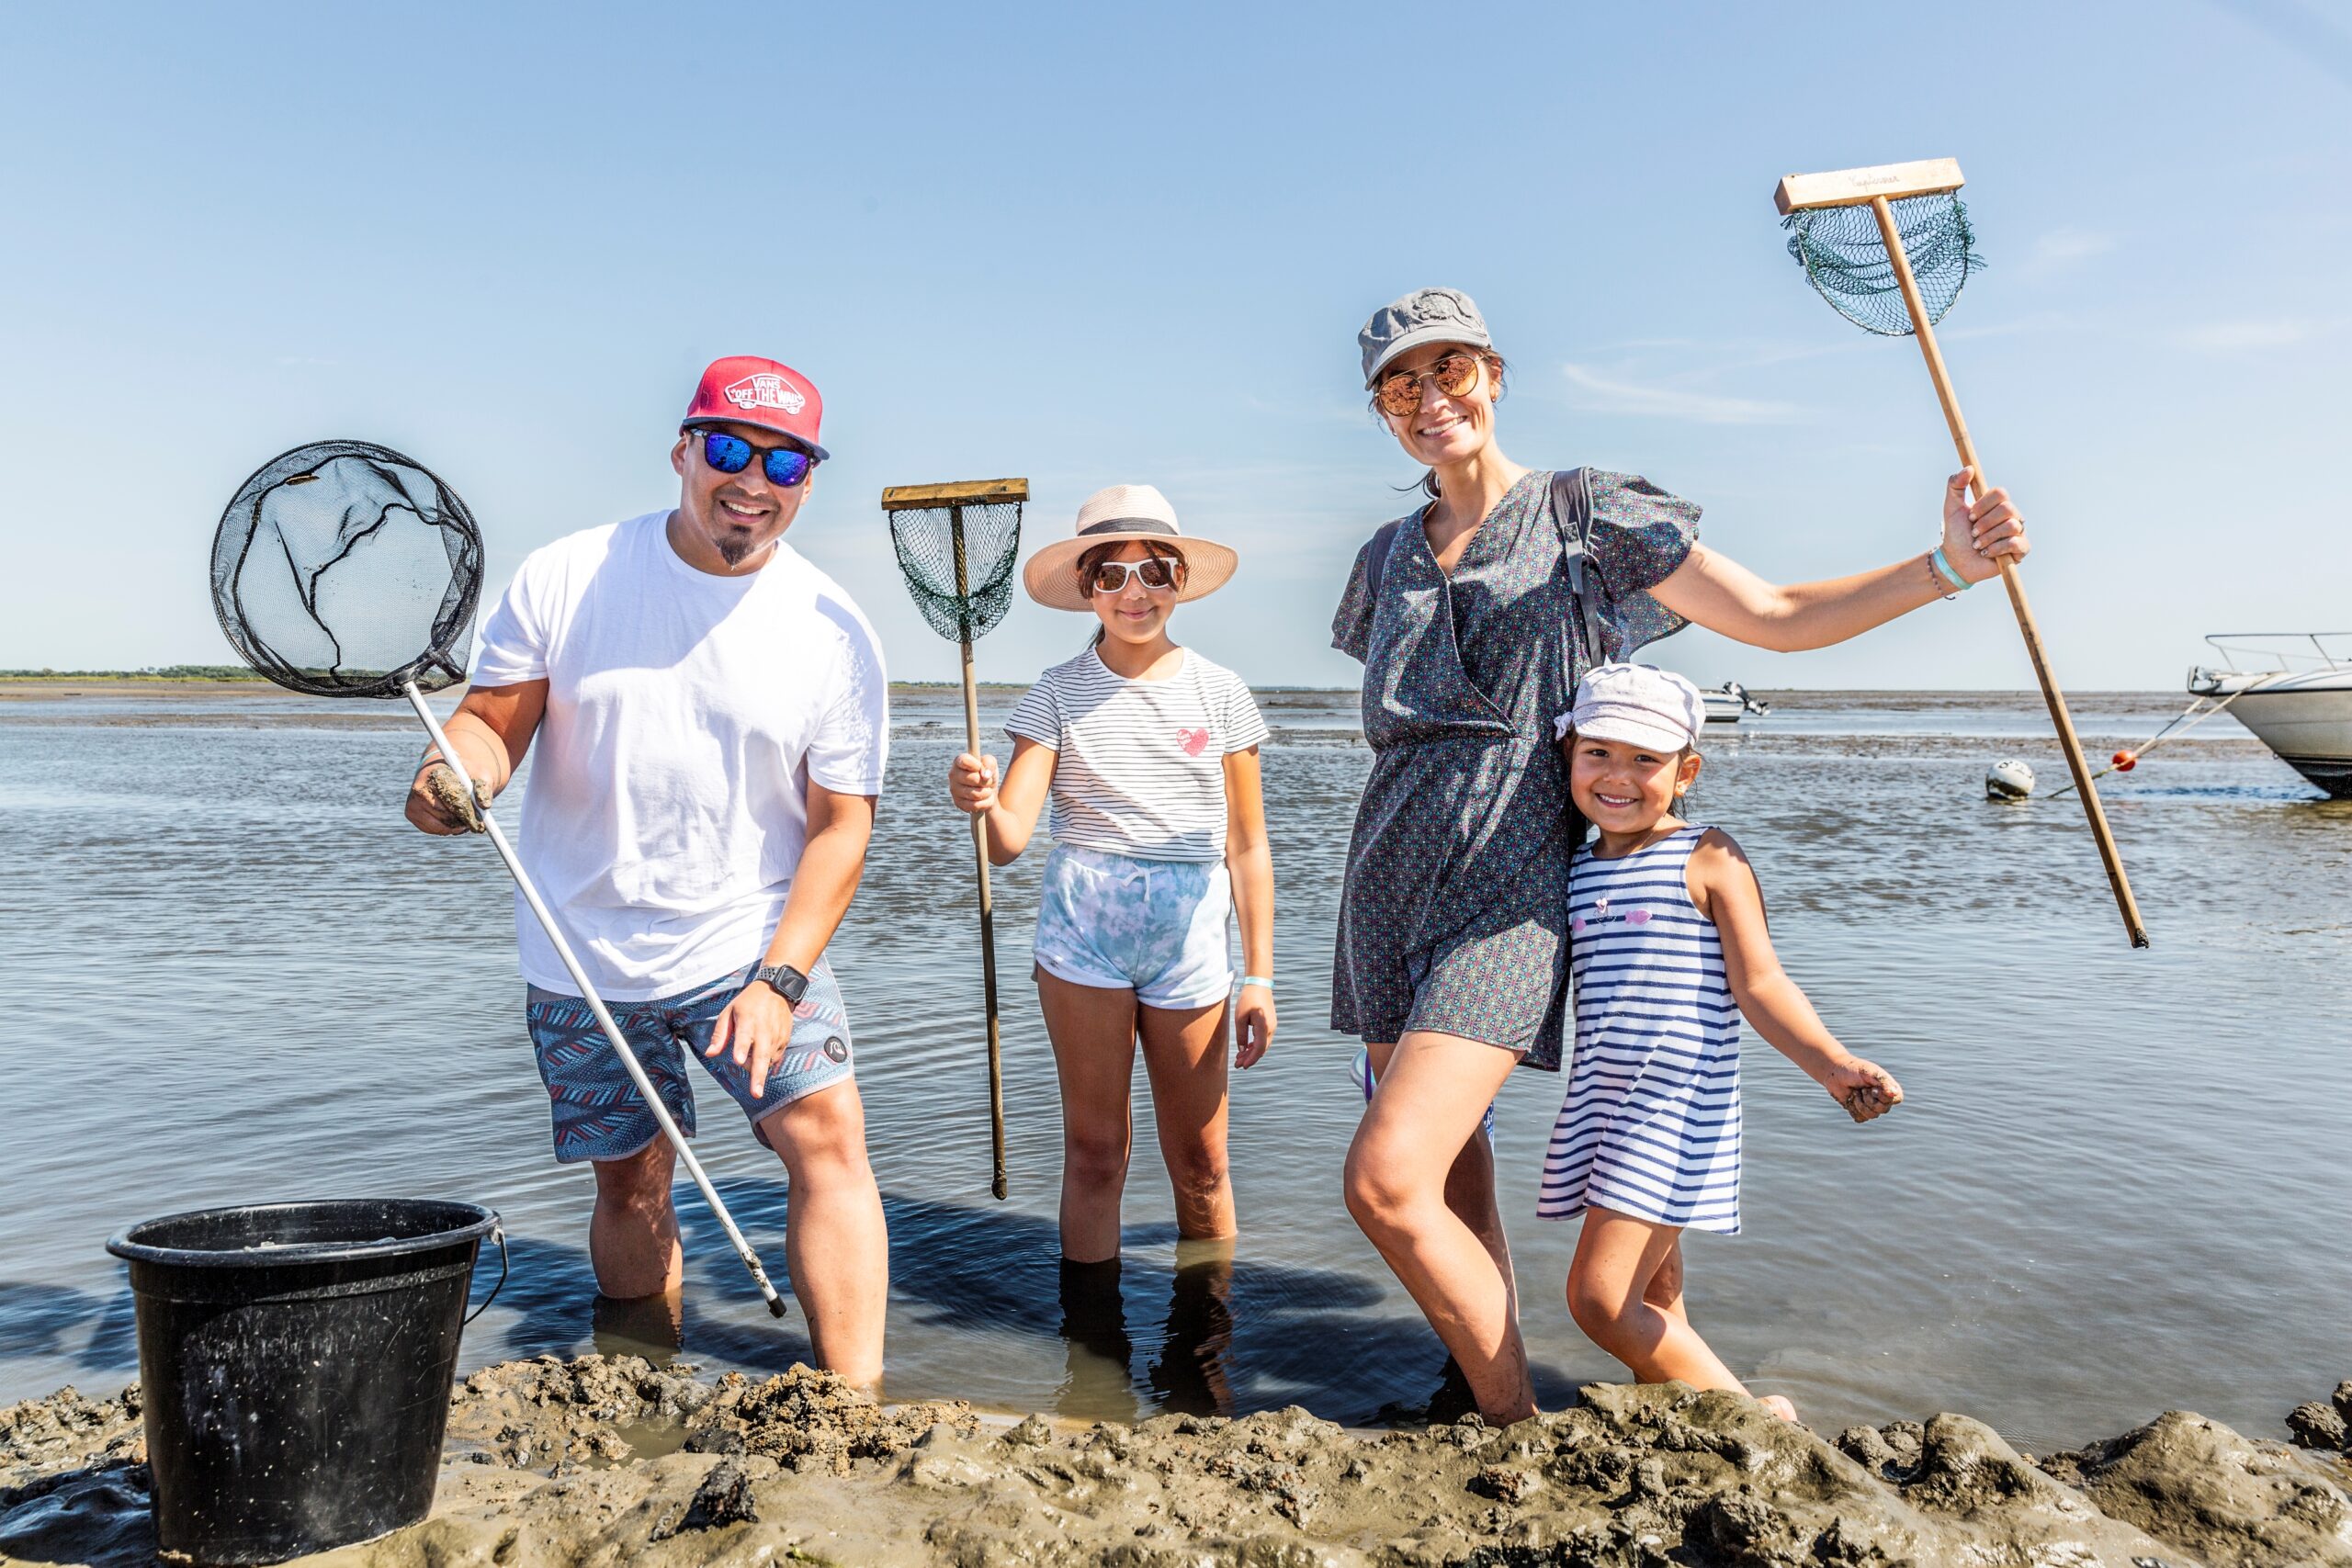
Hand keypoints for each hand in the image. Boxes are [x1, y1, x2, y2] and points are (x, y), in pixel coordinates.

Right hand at [406, 761, 490, 834]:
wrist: (441, 771)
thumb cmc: (463, 774)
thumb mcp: (478, 774)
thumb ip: (483, 788)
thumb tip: (485, 806)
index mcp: (436, 774)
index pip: (453, 799)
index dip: (468, 814)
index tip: (481, 826)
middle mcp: (420, 788)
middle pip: (447, 815)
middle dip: (464, 822)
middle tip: (478, 826)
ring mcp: (413, 802)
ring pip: (441, 825)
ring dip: (457, 827)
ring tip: (465, 818)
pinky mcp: (411, 813)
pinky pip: (433, 829)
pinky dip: (446, 829)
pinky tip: (452, 818)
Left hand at [708, 978, 795, 1100]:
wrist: (777, 989)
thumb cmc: (748, 1003)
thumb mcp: (728, 1012)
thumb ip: (720, 1034)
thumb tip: (709, 1054)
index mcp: (747, 1021)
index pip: (744, 1038)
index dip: (742, 1050)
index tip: (738, 1060)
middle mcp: (764, 1030)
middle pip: (761, 1056)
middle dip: (758, 1077)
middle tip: (756, 1094)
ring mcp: (776, 1036)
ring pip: (767, 1061)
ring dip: (757, 1067)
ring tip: (748, 1057)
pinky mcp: (785, 1040)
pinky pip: (774, 1058)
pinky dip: (766, 1061)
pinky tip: (760, 1050)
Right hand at [949, 751, 999, 813]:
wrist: (988, 791)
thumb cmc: (987, 773)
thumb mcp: (991, 763)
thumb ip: (989, 763)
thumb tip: (985, 775)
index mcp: (959, 761)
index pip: (964, 760)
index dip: (977, 765)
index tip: (981, 768)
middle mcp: (953, 774)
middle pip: (973, 779)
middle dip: (986, 781)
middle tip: (987, 781)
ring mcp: (954, 789)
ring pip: (975, 794)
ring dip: (987, 793)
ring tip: (988, 791)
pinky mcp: (957, 803)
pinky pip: (975, 805)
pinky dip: (985, 803)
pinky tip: (985, 799)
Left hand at [1234, 982, 1275, 1068]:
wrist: (1259, 984)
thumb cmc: (1248, 999)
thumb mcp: (1240, 1017)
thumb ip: (1241, 1035)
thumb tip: (1242, 1049)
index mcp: (1264, 1027)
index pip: (1259, 1049)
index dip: (1251, 1059)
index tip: (1243, 1066)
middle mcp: (1271, 1028)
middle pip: (1261, 1049)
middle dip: (1250, 1058)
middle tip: (1237, 1065)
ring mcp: (1272, 1025)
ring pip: (1262, 1044)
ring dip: (1252, 1052)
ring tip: (1239, 1058)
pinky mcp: (1269, 1023)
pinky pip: (1263, 1038)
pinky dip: (1255, 1045)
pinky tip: (1246, 1048)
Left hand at [1820, 1057, 1903, 1122]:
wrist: (1834, 1073)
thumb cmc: (1854, 1069)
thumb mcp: (1869, 1071)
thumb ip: (1883, 1081)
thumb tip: (1894, 1094)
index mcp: (1889, 1087)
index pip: (1896, 1099)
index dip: (1884, 1096)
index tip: (1873, 1087)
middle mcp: (1882, 1098)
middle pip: (1883, 1110)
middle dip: (1869, 1099)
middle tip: (1862, 1089)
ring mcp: (1871, 1106)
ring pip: (1872, 1115)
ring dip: (1860, 1103)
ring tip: (1855, 1092)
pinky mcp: (1859, 1111)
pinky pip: (1860, 1118)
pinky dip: (1853, 1108)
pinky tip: (1850, 1098)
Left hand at [1941, 467, 2027, 582]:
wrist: (1956, 561)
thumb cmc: (1956, 534)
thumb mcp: (1952, 507)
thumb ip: (1956, 485)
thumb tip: (1969, 468)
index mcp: (1997, 504)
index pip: (2001, 493)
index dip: (1983, 505)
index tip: (1970, 517)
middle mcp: (2011, 516)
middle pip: (2008, 509)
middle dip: (1985, 523)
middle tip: (1973, 533)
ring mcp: (2018, 532)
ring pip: (2011, 526)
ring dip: (1987, 538)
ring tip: (1977, 545)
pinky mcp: (2021, 549)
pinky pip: (2016, 543)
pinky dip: (1996, 549)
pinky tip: (1986, 553)